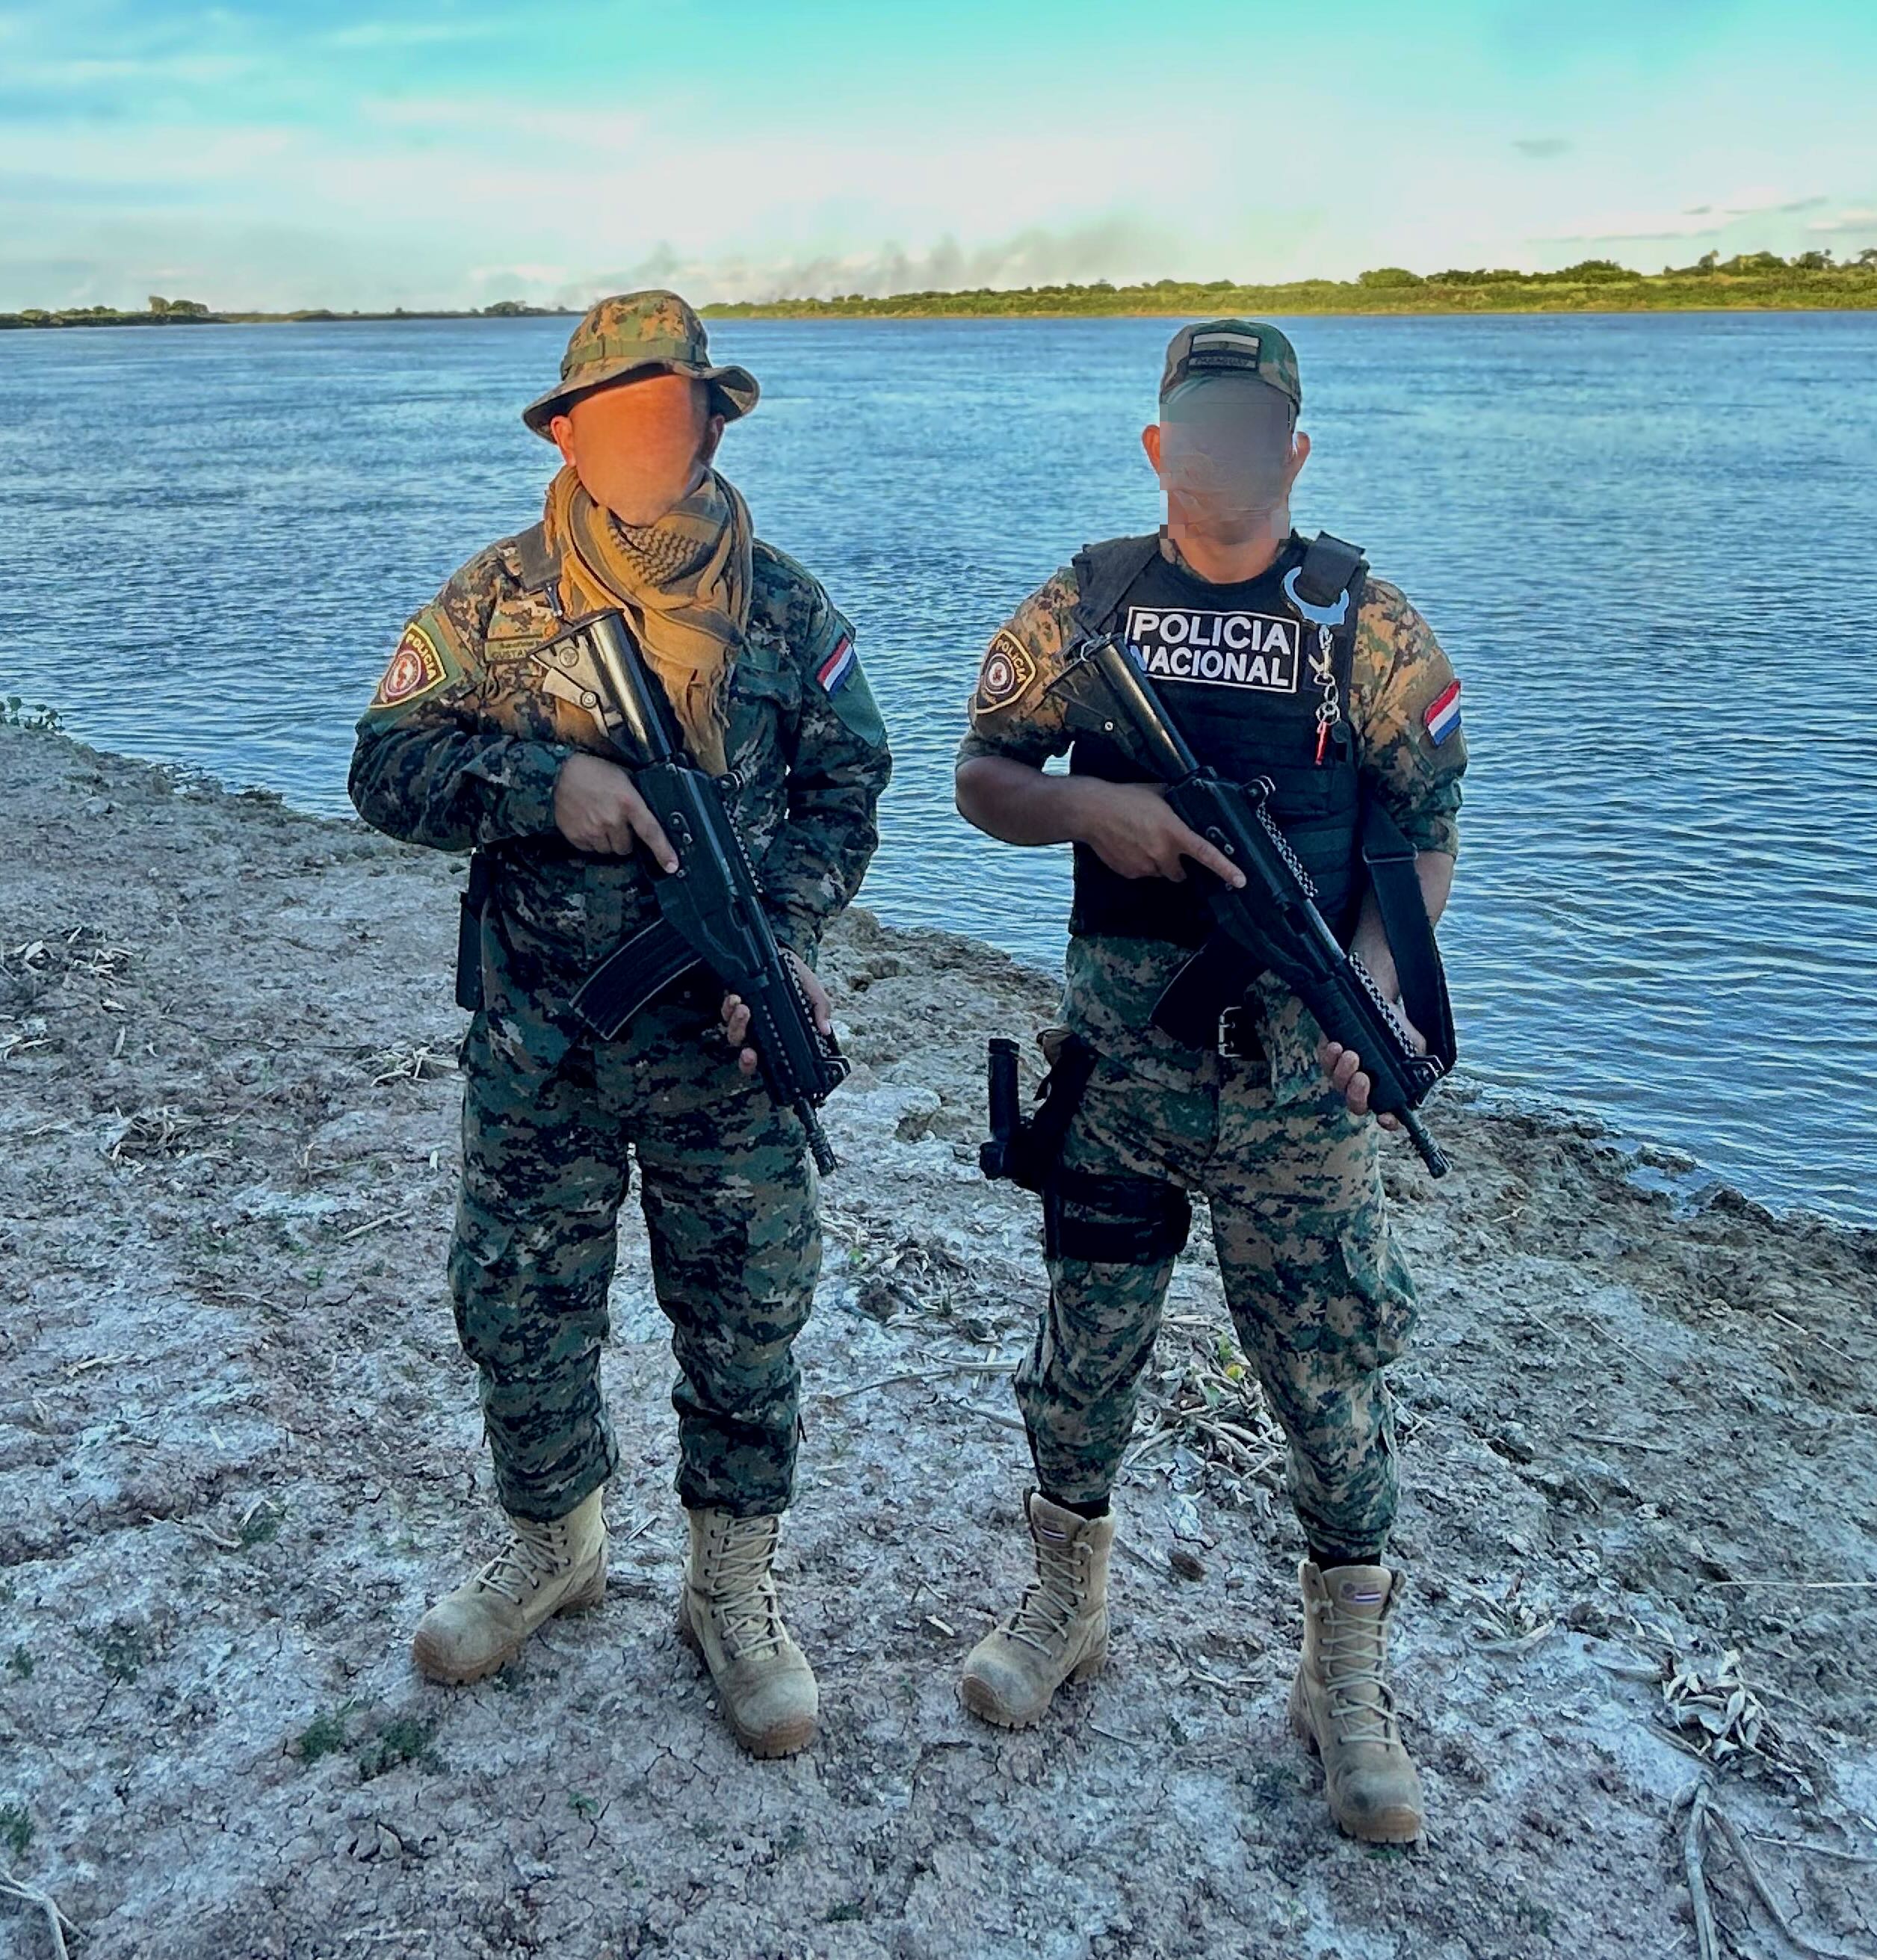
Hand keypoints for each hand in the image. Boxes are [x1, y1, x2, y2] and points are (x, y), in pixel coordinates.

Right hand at [553, 753, 677, 869]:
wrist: (562, 771)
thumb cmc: (596, 772)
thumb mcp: (625, 778)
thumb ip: (638, 799)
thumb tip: (654, 815)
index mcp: (628, 803)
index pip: (651, 832)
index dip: (663, 851)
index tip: (671, 866)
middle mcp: (611, 819)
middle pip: (627, 848)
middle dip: (625, 838)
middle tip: (616, 822)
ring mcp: (592, 830)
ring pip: (608, 850)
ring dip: (608, 840)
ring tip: (600, 820)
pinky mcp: (576, 836)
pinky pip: (590, 850)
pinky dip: (591, 840)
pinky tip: (588, 823)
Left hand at [721, 951, 831, 1077]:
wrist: (783, 954)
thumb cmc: (798, 977)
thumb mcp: (813, 992)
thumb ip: (820, 1009)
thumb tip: (825, 1028)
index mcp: (780, 1035)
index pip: (768, 1060)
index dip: (758, 1065)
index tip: (758, 1061)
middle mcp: (761, 1032)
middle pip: (749, 1056)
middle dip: (747, 1058)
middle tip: (750, 1051)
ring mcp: (747, 1020)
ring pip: (735, 1035)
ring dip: (738, 1027)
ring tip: (745, 1010)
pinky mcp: (735, 1005)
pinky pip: (726, 1013)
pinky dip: (729, 1008)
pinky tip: (736, 999)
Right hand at [1067, 780, 1245, 887]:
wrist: (1092, 811)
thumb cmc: (1123, 799)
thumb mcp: (1157, 793)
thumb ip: (1175, 801)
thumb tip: (1184, 798)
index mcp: (1174, 833)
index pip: (1207, 854)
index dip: (1226, 869)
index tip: (1240, 880)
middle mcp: (1162, 853)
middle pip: (1181, 873)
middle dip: (1178, 865)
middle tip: (1167, 849)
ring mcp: (1145, 866)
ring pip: (1160, 872)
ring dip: (1157, 863)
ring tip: (1142, 842)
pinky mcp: (1129, 872)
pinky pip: (1141, 872)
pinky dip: (1139, 864)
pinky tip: (1129, 847)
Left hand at [1318, 1003, 1426, 1130]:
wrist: (1381, 998)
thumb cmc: (1400, 1027)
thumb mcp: (1416, 1046)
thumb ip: (1420, 1066)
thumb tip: (1421, 1080)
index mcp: (1388, 1090)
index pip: (1389, 1116)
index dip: (1389, 1121)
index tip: (1386, 1117)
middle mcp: (1365, 1086)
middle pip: (1357, 1104)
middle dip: (1358, 1095)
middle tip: (1363, 1077)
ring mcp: (1345, 1073)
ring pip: (1338, 1084)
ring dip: (1343, 1073)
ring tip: (1352, 1055)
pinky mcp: (1329, 1056)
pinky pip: (1325, 1063)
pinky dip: (1329, 1058)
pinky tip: (1337, 1046)